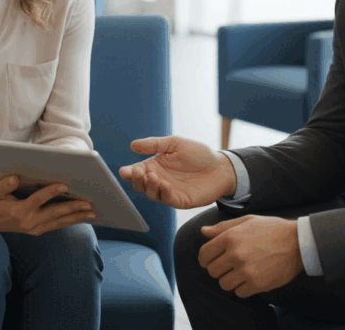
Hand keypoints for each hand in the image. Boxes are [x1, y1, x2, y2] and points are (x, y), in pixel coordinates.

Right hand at [0, 174, 95, 234]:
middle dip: (73, 207)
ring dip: (77, 217)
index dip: (51, 192)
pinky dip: (71, 220)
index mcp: (18, 212)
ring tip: (93, 211)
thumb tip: (15, 178)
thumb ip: (3, 185)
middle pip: (55, 213)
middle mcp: (29, 222)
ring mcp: (35, 228)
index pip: (38, 200)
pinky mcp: (38, 230)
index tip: (65, 184)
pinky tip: (83, 216)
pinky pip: (58, 225)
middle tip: (89, 203)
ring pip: (59, 222)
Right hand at [118, 136, 236, 208]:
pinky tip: (165, 184)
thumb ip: (155, 144)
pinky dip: (164, 193)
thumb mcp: (175, 143)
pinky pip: (168, 199)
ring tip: (153, 176)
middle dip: (136, 180)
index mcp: (156, 166)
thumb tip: (133, 145)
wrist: (220, 166)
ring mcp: (169, 191)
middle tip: (138, 172)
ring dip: (149, 186)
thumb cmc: (199, 153)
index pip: (137, 171)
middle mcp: (159, 180)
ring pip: (152, 194)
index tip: (124, 170)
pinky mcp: (180, 200)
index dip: (129, 172)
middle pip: (140, 185)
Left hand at [198, 215, 303, 298]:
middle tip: (229, 266)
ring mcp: (246, 270)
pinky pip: (239, 292)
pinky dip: (243, 288)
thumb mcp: (247, 221)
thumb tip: (203, 231)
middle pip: (212, 271)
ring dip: (230, 280)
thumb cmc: (272, 229)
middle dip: (219, 269)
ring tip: (240, 273)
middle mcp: (235, 254)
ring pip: (223, 284)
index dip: (205, 259)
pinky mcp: (257, 284)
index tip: (210, 261)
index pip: (204, 254)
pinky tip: (250, 279)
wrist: (298, 242)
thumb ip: (223, 227)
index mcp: (230, 237)